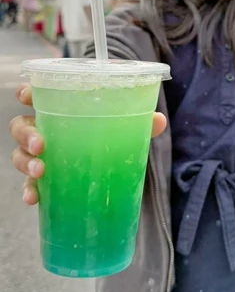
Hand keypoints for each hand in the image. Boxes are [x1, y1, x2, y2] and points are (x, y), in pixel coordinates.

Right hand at [10, 85, 166, 205]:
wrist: (107, 165)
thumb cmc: (108, 134)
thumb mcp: (124, 126)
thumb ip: (139, 122)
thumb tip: (158, 121)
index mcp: (60, 109)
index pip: (35, 95)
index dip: (27, 93)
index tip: (27, 96)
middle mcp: (44, 130)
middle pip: (21, 125)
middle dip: (26, 133)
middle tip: (40, 144)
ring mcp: (41, 155)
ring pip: (19, 154)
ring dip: (25, 161)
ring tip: (40, 169)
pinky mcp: (45, 179)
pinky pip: (29, 184)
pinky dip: (29, 190)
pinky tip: (34, 198)